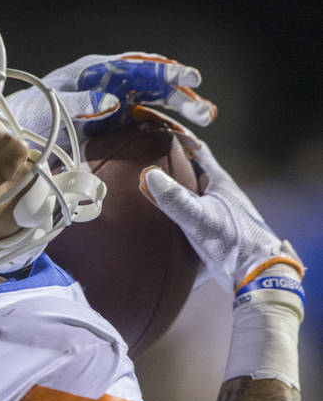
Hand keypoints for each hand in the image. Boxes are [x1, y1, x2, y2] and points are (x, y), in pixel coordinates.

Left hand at [9, 53, 216, 137]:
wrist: (11, 134)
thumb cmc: (27, 113)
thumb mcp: (49, 106)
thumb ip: (79, 103)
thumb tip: (113, 103)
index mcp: (92, 71)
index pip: (134, 67)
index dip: (162, 71)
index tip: (186, 78)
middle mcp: (107, 85)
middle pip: (150, 85)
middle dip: (179, 93)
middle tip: (204, 109)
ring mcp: (110, 106)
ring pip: (152, 104)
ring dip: (178, 111)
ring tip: (204, 120)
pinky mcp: (109, 127)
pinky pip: (141, 126)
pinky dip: (162, 131)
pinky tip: (183, 142)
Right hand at [137, 126, 301, 290]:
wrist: (254, 273)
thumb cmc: (232, 242)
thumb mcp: (199, 218)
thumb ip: (174, 199)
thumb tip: (148, 175)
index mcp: (219, 182)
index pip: (197, 149)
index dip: (178, 136)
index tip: (157, 128)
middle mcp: (220, 193)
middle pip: (193, 169)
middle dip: (171, 161)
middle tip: (146, 154)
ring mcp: (218, 211)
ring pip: (191, 190)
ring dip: (173, 186)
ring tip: (148, 183)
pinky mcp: (214, 229)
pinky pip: (189, 210)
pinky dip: (174, 207)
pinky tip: (160, 217)